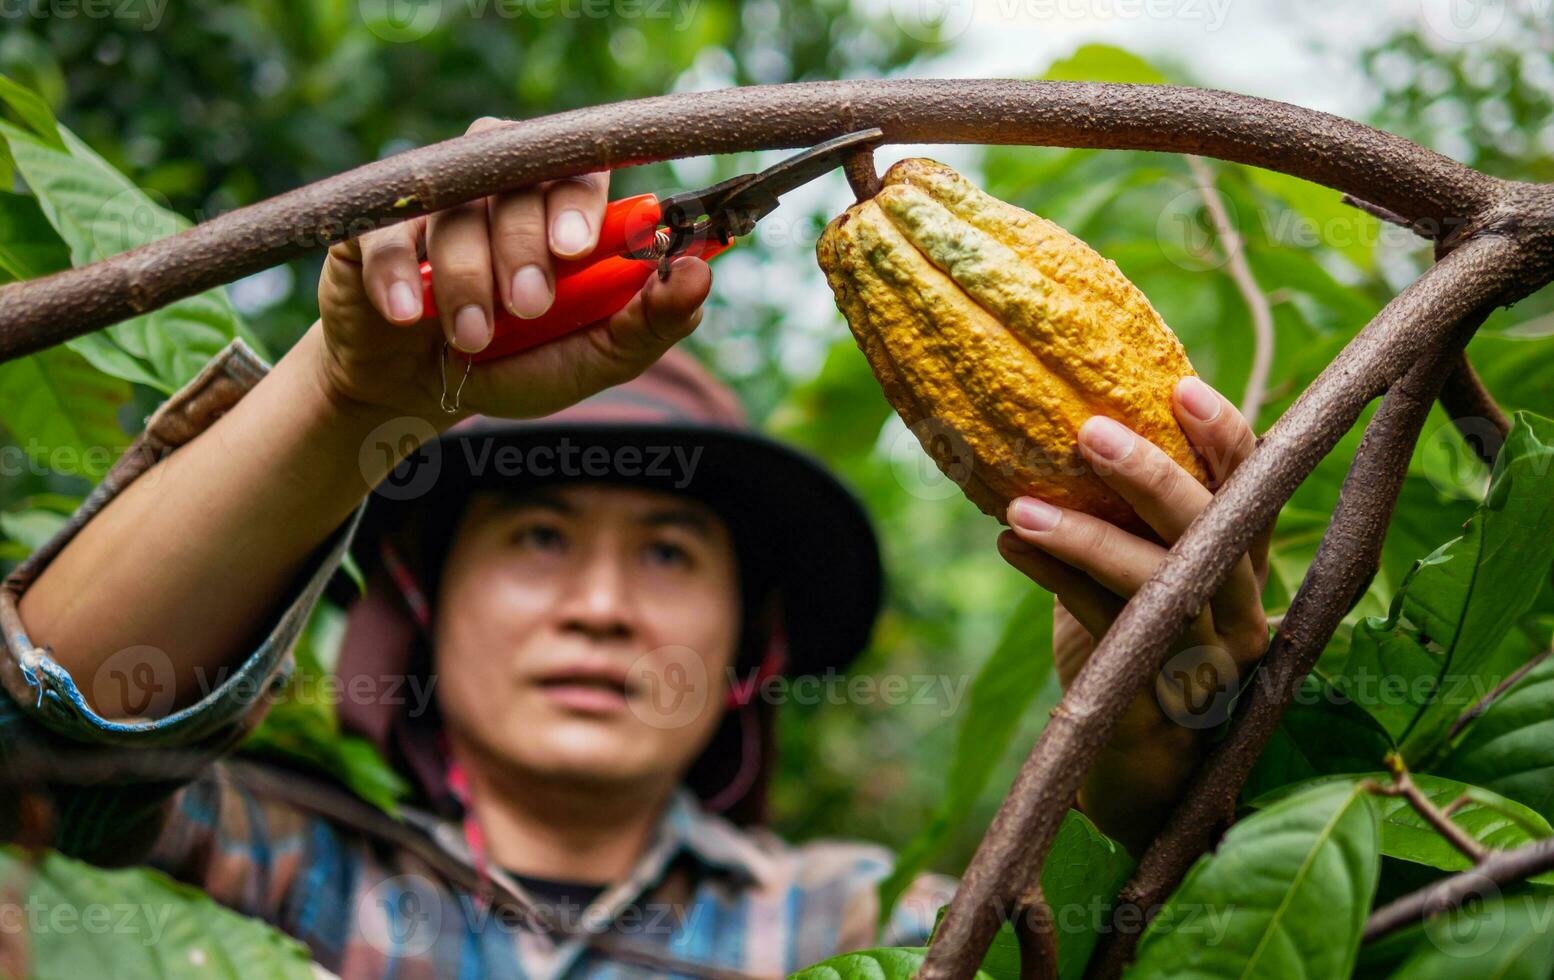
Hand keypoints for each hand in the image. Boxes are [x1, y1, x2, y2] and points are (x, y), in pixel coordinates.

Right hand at [313, 116, 710, 423]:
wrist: (414, 393)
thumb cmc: (513, 363)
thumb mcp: (590, 358)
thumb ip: (650, 323)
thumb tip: (700, 276)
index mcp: (561, 208)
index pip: (583, 170)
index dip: (580, 200)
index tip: (578, 247)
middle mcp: (501, 188)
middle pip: (520, 180)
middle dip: (524, 246)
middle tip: (528, 306)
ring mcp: (436, 203)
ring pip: (457, 209)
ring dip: (468, 278)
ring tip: (472, 339)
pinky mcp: (373, 226)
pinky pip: (385, 232)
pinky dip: (400, 275)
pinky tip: (410, 315)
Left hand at [995, 376, 1271, 852]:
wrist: (1141, 758)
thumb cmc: (1136, 635)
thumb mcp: (1144, 565)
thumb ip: (1125, 510)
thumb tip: (1059, 419)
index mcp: (1243, 559)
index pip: (1255, 486)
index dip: (1224, 436)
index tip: (1180, 387)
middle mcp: (1241, 604)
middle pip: (1212, 531)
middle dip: (1151, 477)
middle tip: (1090, 432)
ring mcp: (1205, 656)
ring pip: (1159, 585)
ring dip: (1086, 537)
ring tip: (1018, 505)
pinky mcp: (1156, 696)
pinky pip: (1109, 631)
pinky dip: (1056, 582)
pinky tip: (1010, 544)